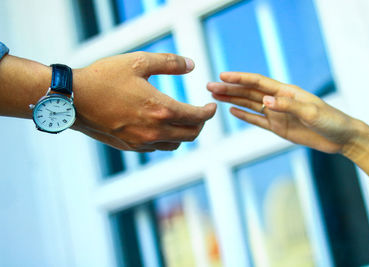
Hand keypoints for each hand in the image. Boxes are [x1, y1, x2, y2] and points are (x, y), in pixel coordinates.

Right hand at [72, 52, 216, 151]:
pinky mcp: (129, 147)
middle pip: (190, 135)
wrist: (73, 99)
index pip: (197, 117)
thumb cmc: (104, 77)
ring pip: (174, 145)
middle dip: (200, 124)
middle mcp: (154, 131)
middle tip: (200, 113)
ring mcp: (141, 142)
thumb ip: (169, 63)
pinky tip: (159, 127)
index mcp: (161, 109)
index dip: (208, 112)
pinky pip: (156, 148)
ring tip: (181, 120)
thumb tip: (192, 65)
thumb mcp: (138, 61)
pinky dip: (165, 139)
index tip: (211, 106)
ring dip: (183, 134)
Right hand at [207, 72, 360, 153]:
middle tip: (209, 86)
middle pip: (249, 92)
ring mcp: (277, 114)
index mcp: (286, 92)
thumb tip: (264, 101)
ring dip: (232, 100)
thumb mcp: (312, 113)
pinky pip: (257, 120)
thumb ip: (288, 106)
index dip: (239, 78)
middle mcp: (278, 100)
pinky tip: (232, 110)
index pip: (258, 82)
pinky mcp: (278, 128)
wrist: (342, 138)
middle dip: (229, 89)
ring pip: (249, 104)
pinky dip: (244, 115)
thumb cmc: (331, 121)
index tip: (222, 76)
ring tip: (214, 96)